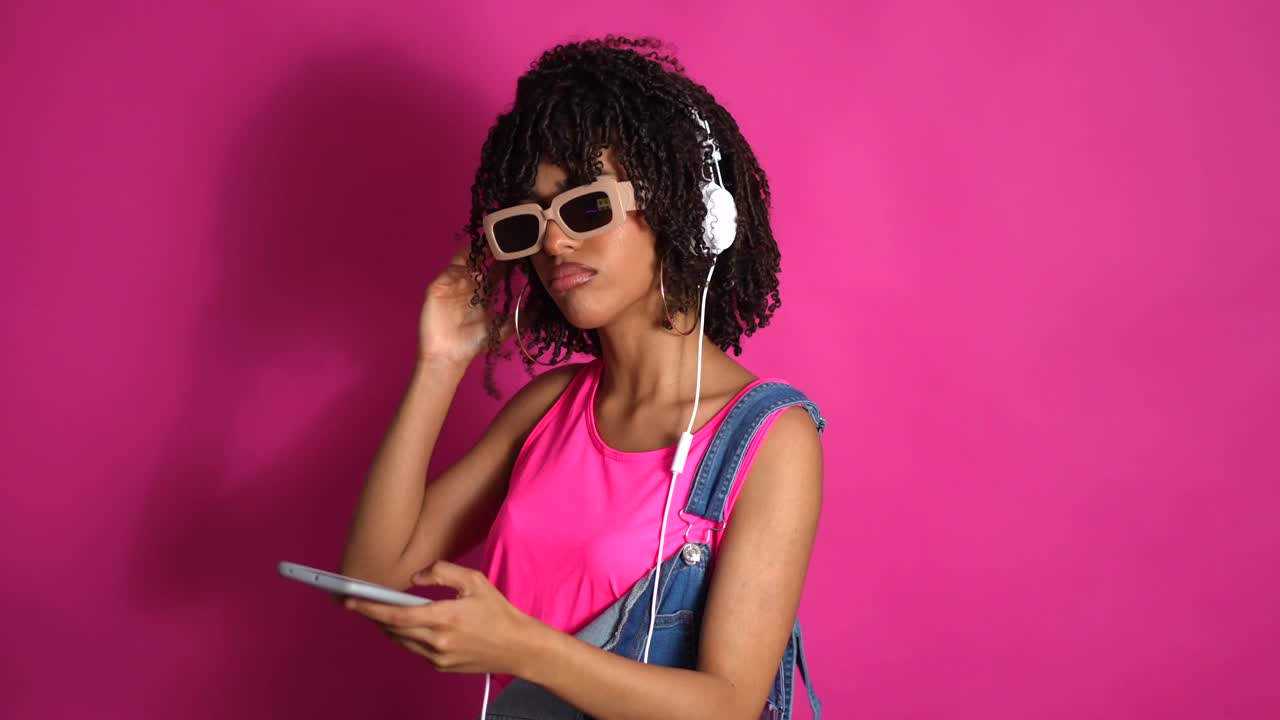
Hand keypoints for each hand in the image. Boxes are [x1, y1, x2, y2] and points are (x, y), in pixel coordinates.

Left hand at [342, 559, 543, 676]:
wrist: (517, 647)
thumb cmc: (498, 612)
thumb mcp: (475, 581)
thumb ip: (442, 572)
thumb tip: (415, 577)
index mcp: (445, 618)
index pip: (396, 614)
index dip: (370, 608)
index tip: (350, 600)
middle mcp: (438, 641)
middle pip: (392, 629)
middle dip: (373, 615)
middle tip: (359, 602)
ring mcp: (438, 658)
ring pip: (400, 641)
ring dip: (388, 626)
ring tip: (382, 611)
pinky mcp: (441, 667)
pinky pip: (414, 650)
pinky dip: (407, 636)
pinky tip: (410, 625)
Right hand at [419, 244, 513, 367]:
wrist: (448, 357)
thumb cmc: (473, 344)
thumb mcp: (502, 329)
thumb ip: (521, 318)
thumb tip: (540, 306)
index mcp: (482, 294)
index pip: (495, 272)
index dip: (506, 263)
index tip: (521, 254)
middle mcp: (468, 285)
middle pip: (481, 262)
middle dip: (493, 252)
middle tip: (508, 240)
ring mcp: (452, 284)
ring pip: (466, 261)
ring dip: (479, 251)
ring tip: (493, 242)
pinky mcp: (438, 287)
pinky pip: (450, 269)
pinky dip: (462, 261)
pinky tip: (475, 256)